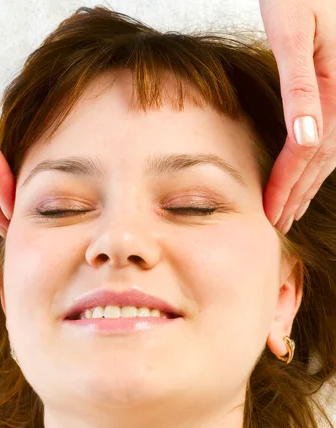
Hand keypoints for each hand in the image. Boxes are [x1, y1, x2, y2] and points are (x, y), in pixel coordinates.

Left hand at [259, 0, 335, 233]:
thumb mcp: (292, 31)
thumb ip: (299, 84)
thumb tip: (307, 137)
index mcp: (335, 87)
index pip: (307, 150)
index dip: (286, 184)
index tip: (268, 213)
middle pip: (321, 159)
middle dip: (297, 194)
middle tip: (277, 225)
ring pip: (329, 152)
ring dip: (309, 184)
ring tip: (291, 210)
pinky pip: (332, 135)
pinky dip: (318, 161)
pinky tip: (308, 172)